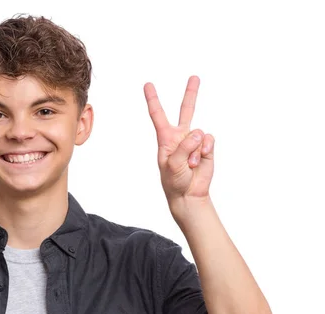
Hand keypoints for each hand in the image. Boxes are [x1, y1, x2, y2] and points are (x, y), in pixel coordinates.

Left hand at [144, 76, 213, 204]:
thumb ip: (183, 147)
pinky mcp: (207, 147)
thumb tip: (198, 133)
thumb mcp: (171, 165)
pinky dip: (205, 150)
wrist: (189, 194)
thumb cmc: (174, 181)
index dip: (153, 99)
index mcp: (165, 138)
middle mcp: (180, 136)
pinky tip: (199, 161)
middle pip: (186, 110)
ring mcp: (195, 141)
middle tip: (195, 77)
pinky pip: (209, 140)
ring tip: (190, 164)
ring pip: (198, 132)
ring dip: (195, 150)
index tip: (148, 84)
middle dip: (191, 93)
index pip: (158, 115)